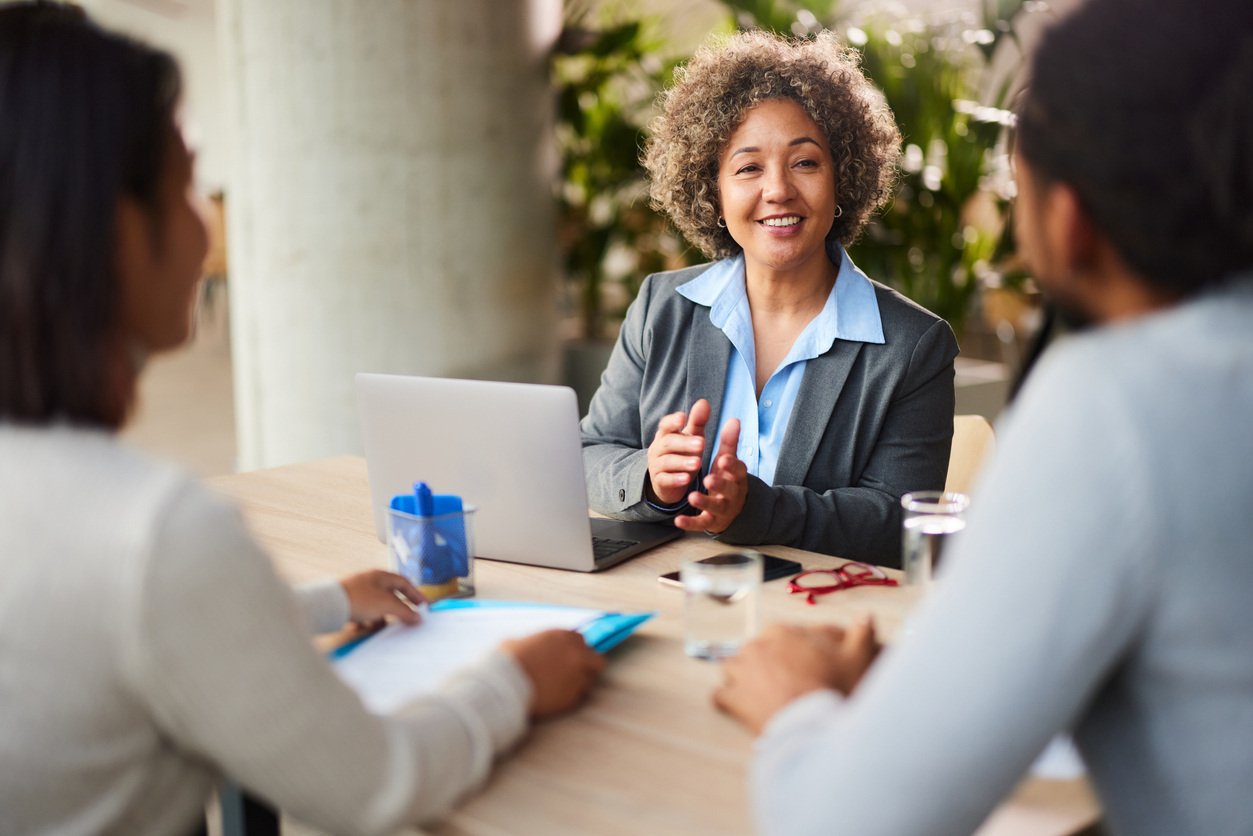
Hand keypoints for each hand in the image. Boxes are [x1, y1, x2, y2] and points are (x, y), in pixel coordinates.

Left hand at [340, 570, 423, 626]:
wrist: (330, 605)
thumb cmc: (359, 599)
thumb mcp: (388, 605)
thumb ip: (405, 611)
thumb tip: (417, 617)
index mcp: (381, 576)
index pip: (404, 582)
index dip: (415, 594)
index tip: (423, 606)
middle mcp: (370, 582)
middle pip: (391, 595)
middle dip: (399, 609)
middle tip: (408, 620)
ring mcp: (358, 593)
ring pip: (377, 606)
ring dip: (382, 617)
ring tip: (383, 626)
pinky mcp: (348, 604)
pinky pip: (364, 613)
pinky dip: (368, 621)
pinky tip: (365, 628)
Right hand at [502, 629, 605, 717]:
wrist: (504, 687)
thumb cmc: (506, 662)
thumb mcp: (517, 642)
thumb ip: (533, 643)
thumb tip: (528, 646)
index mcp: (562, 636)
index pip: (580, 640)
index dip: (572, 649)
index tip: (565, 656)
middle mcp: (576, 655)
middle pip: (596, 660)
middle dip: (587, 666)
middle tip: (574, 673)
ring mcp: (577, 677)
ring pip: (589, 681)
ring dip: (579, 683)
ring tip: (560, 688)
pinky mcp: (573, 698)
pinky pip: (578, 697)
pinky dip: (570, 698)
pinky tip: (555, 698)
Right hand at [646, 399, 710, 505]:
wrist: (668, 481)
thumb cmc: (682, 453)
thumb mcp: (691, 437)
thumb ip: (697, 421)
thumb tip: (704, 401)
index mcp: (665, 434)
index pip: (665, 425)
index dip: (673, 421)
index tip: (683, 417)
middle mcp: (657, 448)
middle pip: (668, 443)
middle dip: (685, 443)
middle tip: (702, 444)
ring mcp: (656, 465)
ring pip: (667, 462)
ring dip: (682, 462)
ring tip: (698, 463)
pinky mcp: (659, 481)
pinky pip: (665, 479)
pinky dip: (675, 479)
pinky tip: (687, 479)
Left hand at [676, 418, 746, 533]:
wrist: (734, 509)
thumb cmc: (728, 479)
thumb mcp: (728, 461)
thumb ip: (729, 442)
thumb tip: (734, 419)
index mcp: (737, 477)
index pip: (738, 470)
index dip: (731, 466)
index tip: (723, 459)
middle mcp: (732, 494)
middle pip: (728, 490)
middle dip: (719, 485)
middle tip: (708, 478)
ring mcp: (722, 509)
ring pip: (716, 507)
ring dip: (705, 502)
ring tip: (692, 496)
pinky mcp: (711, 521)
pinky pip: (701, 524)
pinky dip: (690, 523)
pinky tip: (678, 520)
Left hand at [713, 618, 879, 734]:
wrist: (815, 724)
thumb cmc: (835, 688)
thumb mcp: (857, 658)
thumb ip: (861, 634)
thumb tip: (867, 617)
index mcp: (781, 633)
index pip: (776, 635)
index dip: (787, 650)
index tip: (796, 664)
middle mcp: (755, 647)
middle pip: (752, 651)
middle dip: (762, 664)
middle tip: (779, 682)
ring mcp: (740, 672)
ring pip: (731, 669)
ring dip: (741, 680)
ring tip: (758, 695)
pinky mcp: (732, 699)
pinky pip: (720, 697)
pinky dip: (728, 703)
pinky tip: (741, 711)